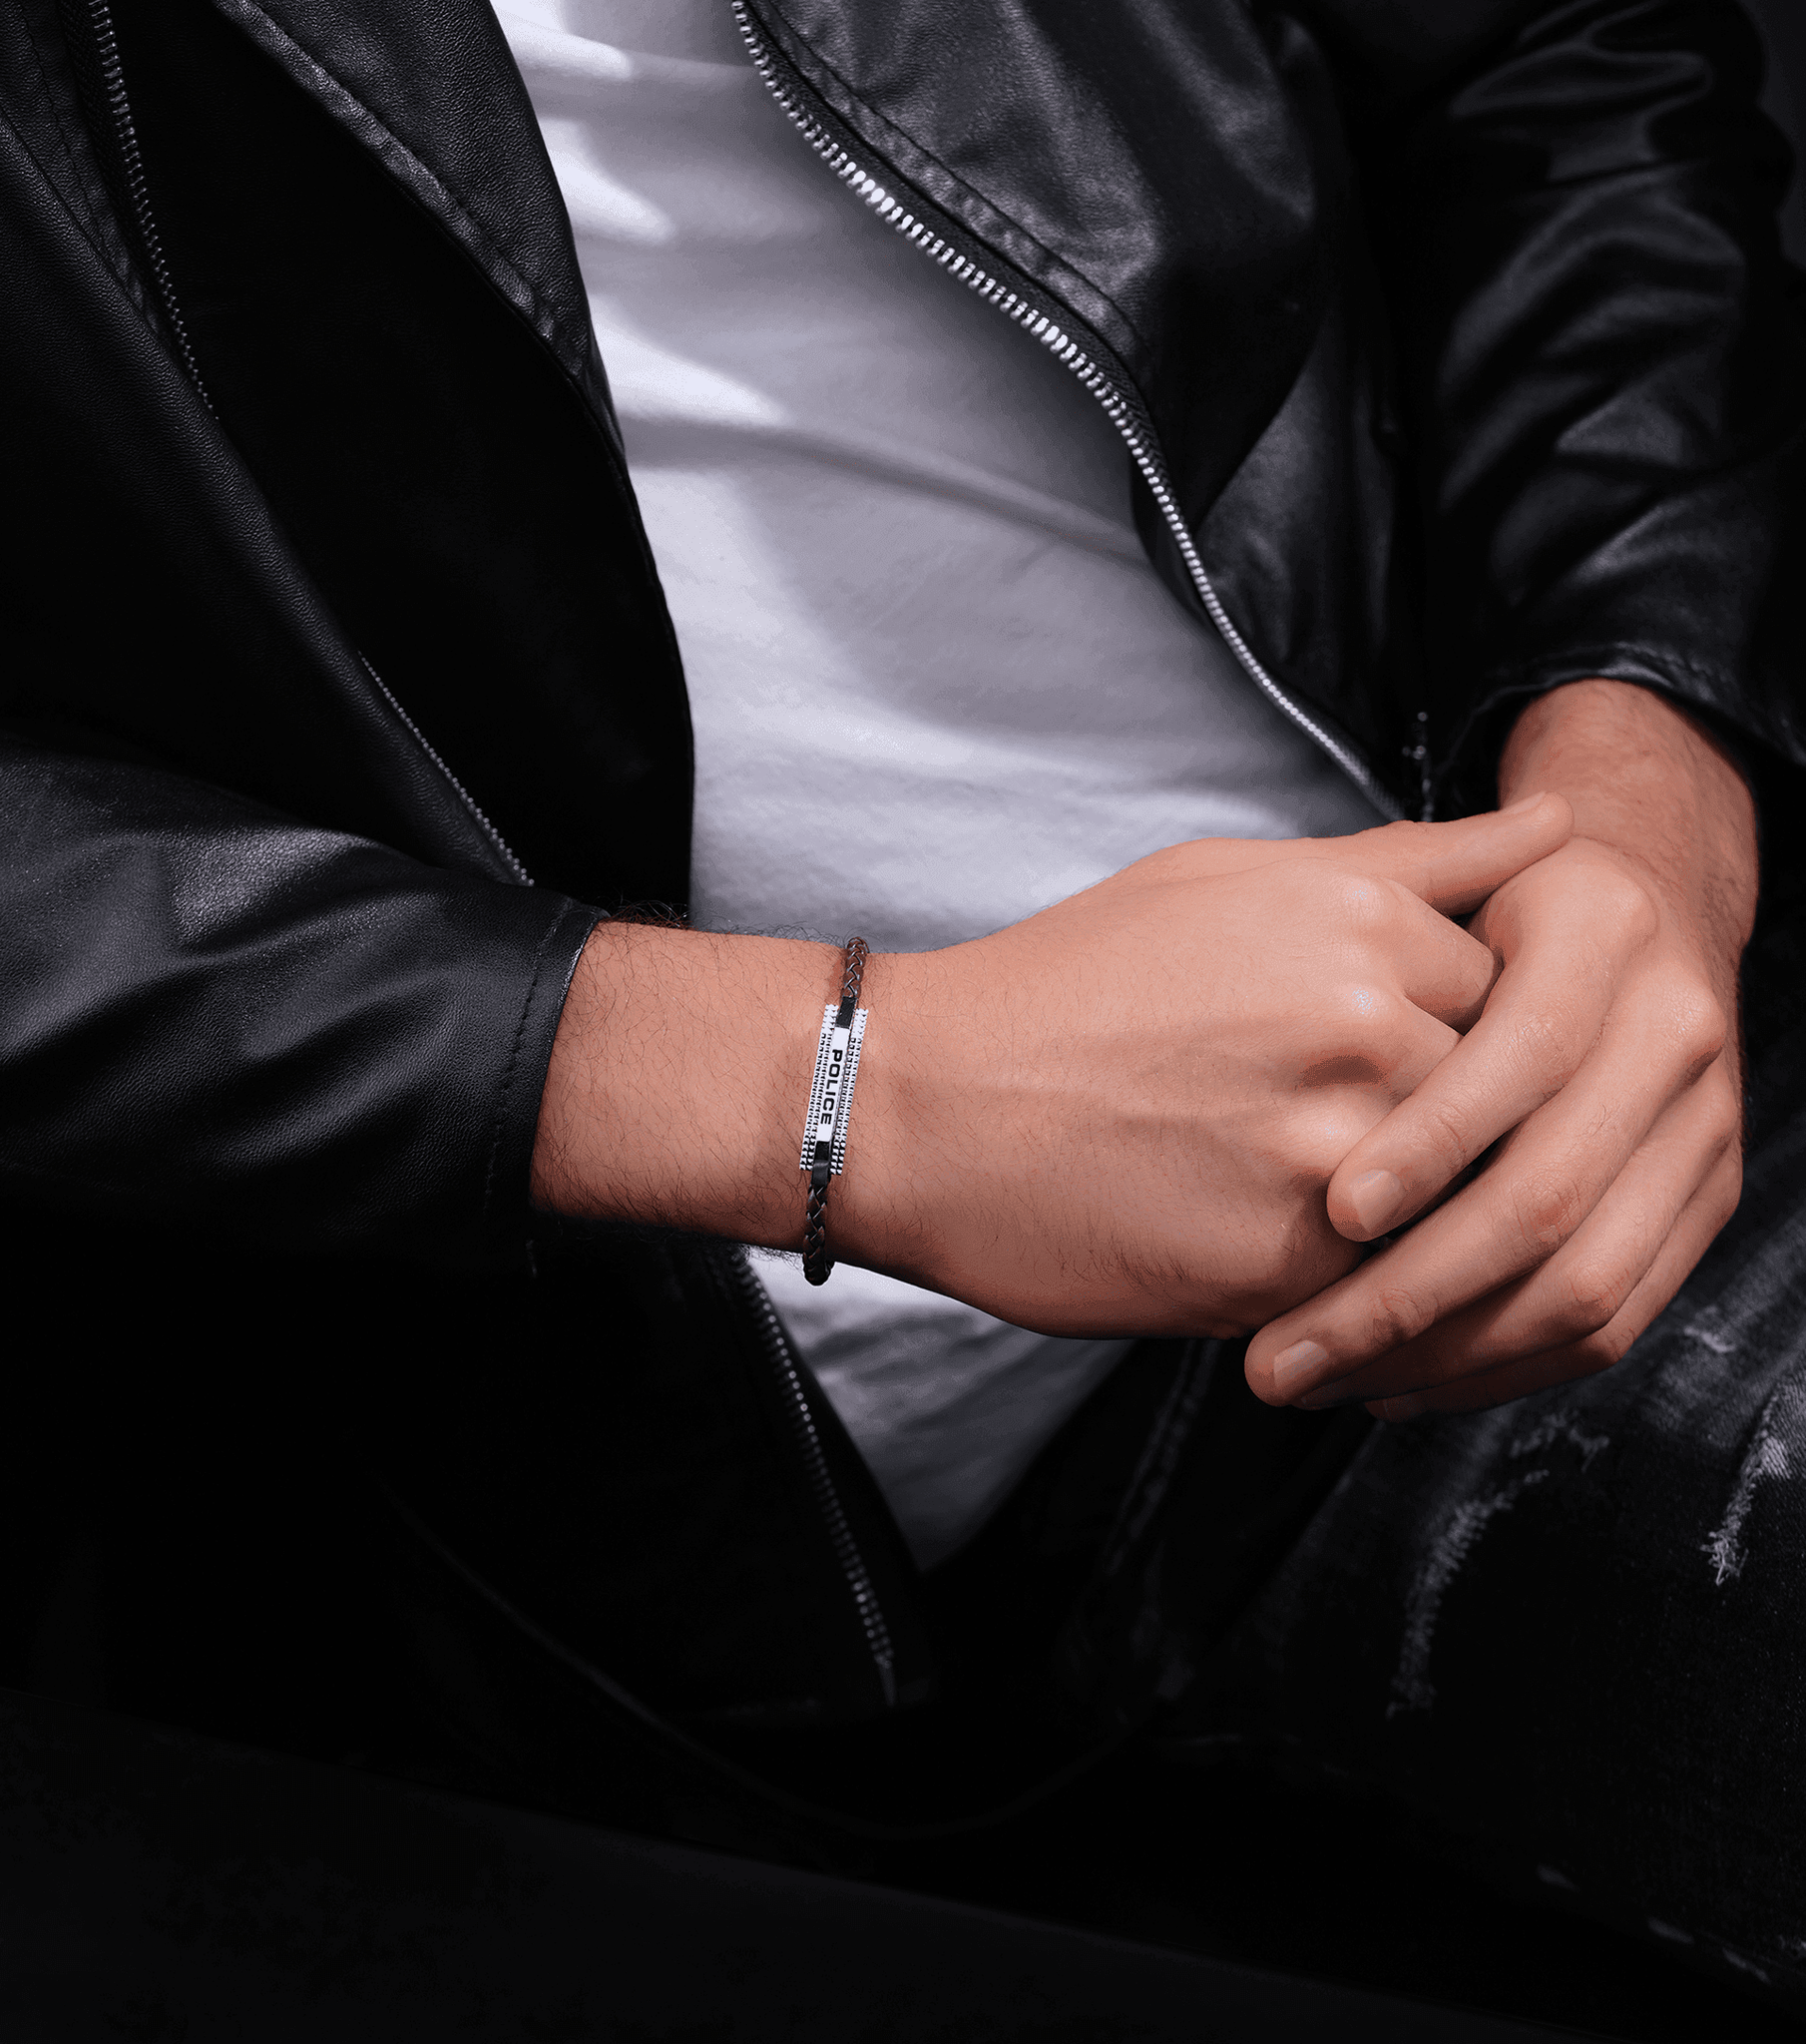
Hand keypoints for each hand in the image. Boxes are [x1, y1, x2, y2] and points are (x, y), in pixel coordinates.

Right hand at [533, 800, 1573, 1344]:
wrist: (923, 1104)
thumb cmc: (1068, 985)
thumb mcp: (1230, 878)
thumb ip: (1408, 861)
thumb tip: (1558, 821)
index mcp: (1358, 915)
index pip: (1516, 988)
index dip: (1456, 1032)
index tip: (1378, 1053)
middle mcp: (1364, 1021)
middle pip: (1501, 1096)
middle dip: (1437, 1121)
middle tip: (1330, 1126)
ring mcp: (1332, 1147)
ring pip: (1455, 1196)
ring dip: (1409, 1202)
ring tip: (1298, 1187)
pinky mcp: (1290, 1264)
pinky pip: (1390, 1280)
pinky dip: (1357, 1272)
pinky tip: (1265, 1235)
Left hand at [1244, 681, 1757, 1416]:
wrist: (1644, 895)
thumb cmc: (1494, 902)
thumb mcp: (1434, 877)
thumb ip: (1377, 913)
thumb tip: (1288, 1010)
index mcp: (1601, 937)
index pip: (1521, 1058)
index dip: (1431, 1141)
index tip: (1331, 1209)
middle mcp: (1670, 1035)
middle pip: (1549, 1198)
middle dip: (1404, 1294)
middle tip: (1279, 1355)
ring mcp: (1701, 1129)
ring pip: (1581, 1287)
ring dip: (1438, 1356)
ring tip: (1316, 1379)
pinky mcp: (1702, 1201)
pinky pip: (1610, 1320)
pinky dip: (1498, 1369)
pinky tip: (1393, 1380)